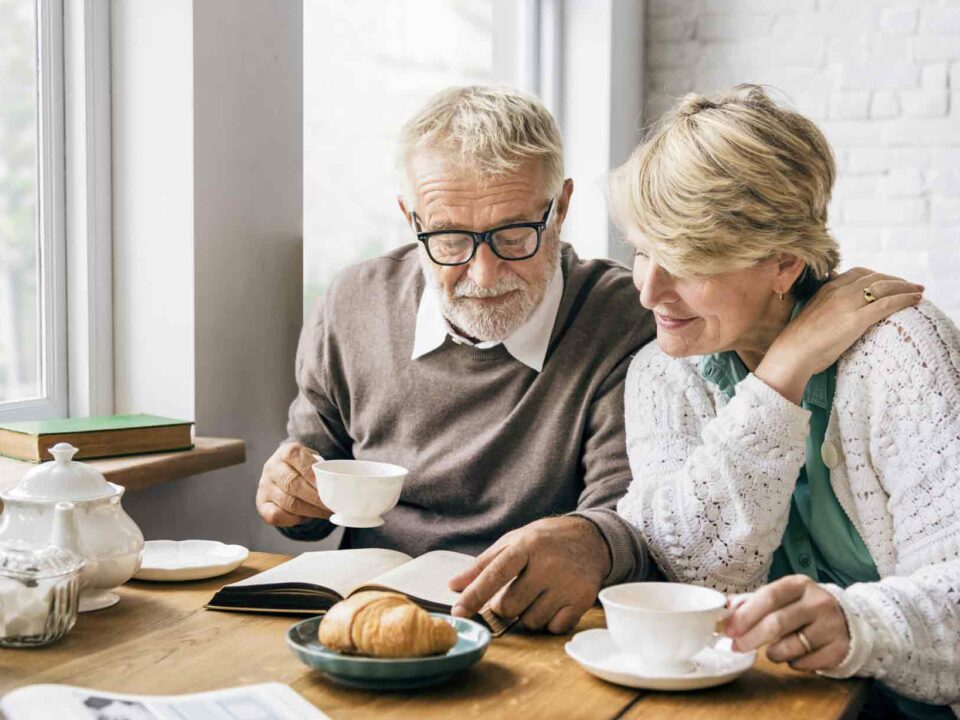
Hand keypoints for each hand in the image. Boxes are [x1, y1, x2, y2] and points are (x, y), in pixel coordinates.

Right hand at [255, 442, 330, 526]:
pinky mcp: (261, 503)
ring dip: (309, 511)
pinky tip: (304, 517)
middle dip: (316, 498)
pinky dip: (292, 519)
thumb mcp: (314, 460)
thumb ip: (323, 469)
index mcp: (287, 451)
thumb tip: (343, 484)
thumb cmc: (305, 467)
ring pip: (287, 502)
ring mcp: (264, 485)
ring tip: (324, 513)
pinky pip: (276, 516)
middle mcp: (272, 467)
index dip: (315, 478)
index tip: (330, 489)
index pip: (301, 463)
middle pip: (294, 484)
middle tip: (332, 506)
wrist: (284, 471)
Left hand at [448, 517, 610, 633]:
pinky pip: (553, 628)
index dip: (474, 595)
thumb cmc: (545, 541)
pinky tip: (554, 601)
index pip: (495, 574)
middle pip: (510, 606)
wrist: (591, 539)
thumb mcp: (513, 541)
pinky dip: (549, 621)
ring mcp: (567, 583)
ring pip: (531, 620)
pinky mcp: (582, 600)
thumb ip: (483, 565)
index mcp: (527, 545)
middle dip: (506, 605)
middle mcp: (548, 564)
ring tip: (538, 593)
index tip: (458, 611)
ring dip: (528, 614)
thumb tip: (454, 586)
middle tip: (517, 590)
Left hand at [724, 575, 849, 671]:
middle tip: (737, 647)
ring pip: (791, 646)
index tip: (728, 629)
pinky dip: (792, 663)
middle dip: (751, 638)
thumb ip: (754, 601)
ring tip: (771, 651)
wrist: (848, 621)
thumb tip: (725, 607)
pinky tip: (793, 656)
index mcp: (799, 585)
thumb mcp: (783, 597)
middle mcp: (817, 602)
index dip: (746, 614)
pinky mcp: (839, 649)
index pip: (768, 596)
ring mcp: (831, 626)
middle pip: (777, 623)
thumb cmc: (804, 609)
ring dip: (773, 653)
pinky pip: (805, 663)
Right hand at [757, 268, 922, 403]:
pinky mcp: (856, 320)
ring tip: (918, 291)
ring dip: (905, 287)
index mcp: (827, 288)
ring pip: (884, 287)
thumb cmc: (800, 341)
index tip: (890, 281)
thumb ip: (826, 305)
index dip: (878, 275)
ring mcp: (848, 304)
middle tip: (911, 285)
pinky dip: (904, 299)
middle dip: (896, 279)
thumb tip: (836, 308)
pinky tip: (915, 300)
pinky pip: (886, 304)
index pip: (859, 273)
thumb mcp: (813, 313)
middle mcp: (839, 291)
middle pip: (875, 277)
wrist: (792, 353)